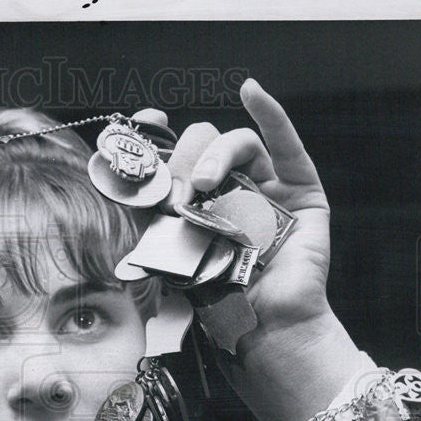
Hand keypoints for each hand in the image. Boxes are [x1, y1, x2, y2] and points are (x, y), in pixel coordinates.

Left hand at [169, 79, 360, 420]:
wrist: (265, 328)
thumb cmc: (222, 303)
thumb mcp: (175, 264)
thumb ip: (152, 234)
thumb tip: (122, 214)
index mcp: (194, 204)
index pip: (173, 159)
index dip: (157, 139)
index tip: (140, 126)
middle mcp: (227, 191)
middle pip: (200, 147)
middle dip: (186, 163)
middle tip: (181, 194)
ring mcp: (264, 187)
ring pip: (234, 145)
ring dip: (214, 156)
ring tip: (203, 185)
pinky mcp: (298, 189)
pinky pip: (286, 144)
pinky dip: (271, 114)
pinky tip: (253, 93)